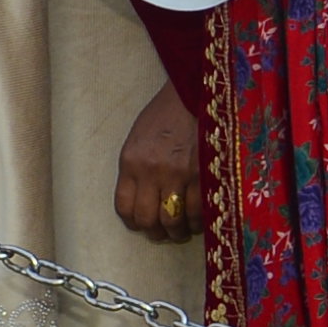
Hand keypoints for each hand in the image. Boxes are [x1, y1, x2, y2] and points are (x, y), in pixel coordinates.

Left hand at [113, 84, 200, 242]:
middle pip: (147, 220)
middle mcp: (151, 172)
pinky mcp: (203, 175)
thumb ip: (137, 169)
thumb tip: (144, 200)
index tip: (141, 224)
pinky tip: (199, 220)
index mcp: (131, 161)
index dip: (133, 222)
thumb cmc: (167, 114)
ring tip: (182, 230)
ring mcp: (178, 175)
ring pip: (173, 221)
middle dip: (155, 232)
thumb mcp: (139, 139)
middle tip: (163, 233)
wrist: (195, 93)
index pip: (124, 207)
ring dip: (178, 232)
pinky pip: (198, 212)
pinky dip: (198, 222)